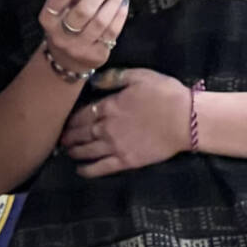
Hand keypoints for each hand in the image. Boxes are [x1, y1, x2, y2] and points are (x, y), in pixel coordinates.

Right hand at [39, 0, 127, 74]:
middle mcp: (61, 35)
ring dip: (112, 2)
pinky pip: (111, 32)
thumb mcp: (60, 13)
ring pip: (100, 22)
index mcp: (48, 20)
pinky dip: (119, 16)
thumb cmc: (64, 30)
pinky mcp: (96, 54)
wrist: (66, 61)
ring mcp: (79, 47)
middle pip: (82, 11)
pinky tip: (122, 5)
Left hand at [60, 67, 192, 176]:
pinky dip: (88, 170)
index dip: (70, 120)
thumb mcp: (138, 76)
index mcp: (109, 106)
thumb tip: (93, 80)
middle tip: (60, 139)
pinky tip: (80, 170)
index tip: (63, 122)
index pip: (81, 114)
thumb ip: (113, 78)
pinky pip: (102, 168)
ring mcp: (116, 146)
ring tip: (67, 152)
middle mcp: (107, 127)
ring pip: (87, 151)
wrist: (186, 120)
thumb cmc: (164, 94)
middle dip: (68, 136)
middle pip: (80, 133)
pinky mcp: (127, 161)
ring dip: (74, 152)